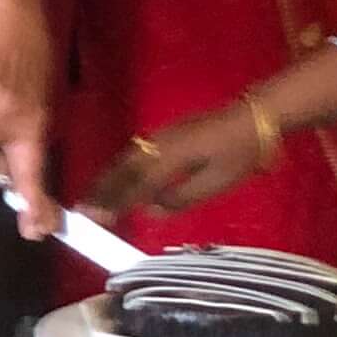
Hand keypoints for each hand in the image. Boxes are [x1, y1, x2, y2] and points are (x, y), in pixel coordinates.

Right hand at [82, 103, 265, 223]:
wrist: (255, 118)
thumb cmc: (240, 154)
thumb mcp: (216, 182)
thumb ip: (181, 197)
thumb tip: (150, 209)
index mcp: (170, 158)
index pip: (135, 186)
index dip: (113, 203)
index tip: (93, 218)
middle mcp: (159, 145)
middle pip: (123, 170)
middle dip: (101, 190)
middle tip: (81, 210)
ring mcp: (162, 135)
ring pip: (126, 159)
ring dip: (106, 178)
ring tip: (91, 196)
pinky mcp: (167, 133)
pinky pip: (135, 152)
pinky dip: (120, 167)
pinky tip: (117, 175)